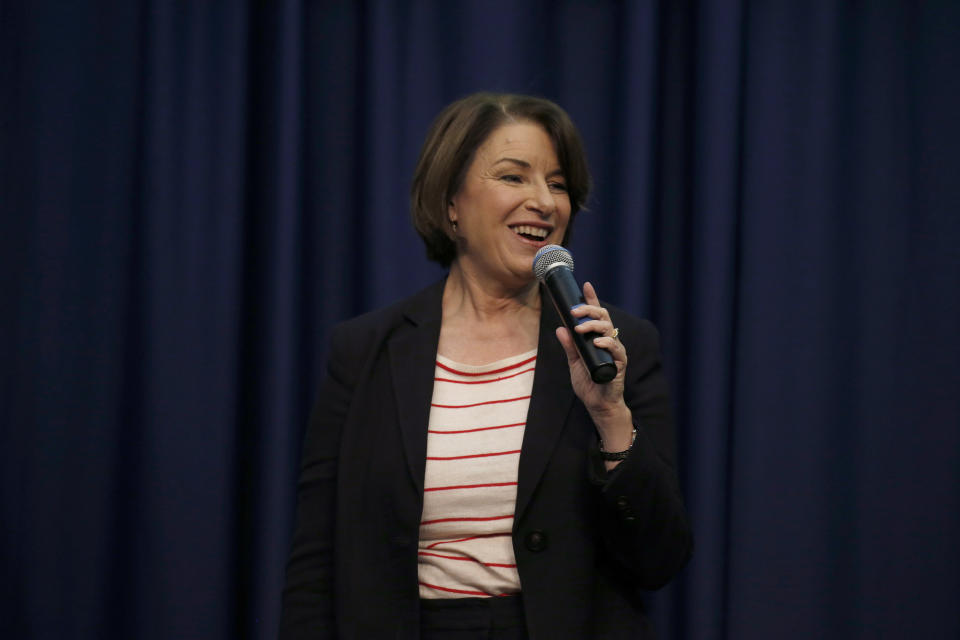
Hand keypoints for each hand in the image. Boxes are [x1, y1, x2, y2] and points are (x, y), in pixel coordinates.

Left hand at [554, 282, 633, 452]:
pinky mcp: (620, 363)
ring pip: (609, 329)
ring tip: (579, 326)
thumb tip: (560, 328)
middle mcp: (609, 341)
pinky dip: (607, 343)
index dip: (592, 299)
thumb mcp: (574, 362)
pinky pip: (616, 349)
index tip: (586, 284)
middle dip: (590, 309)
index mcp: (598, 338)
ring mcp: (615, 351)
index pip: (596, 315)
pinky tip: (597, 341)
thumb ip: (569, 346)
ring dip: (594, 325)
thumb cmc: (588, 383)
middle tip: (575, 311)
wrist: (598, 405)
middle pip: (604, 317)